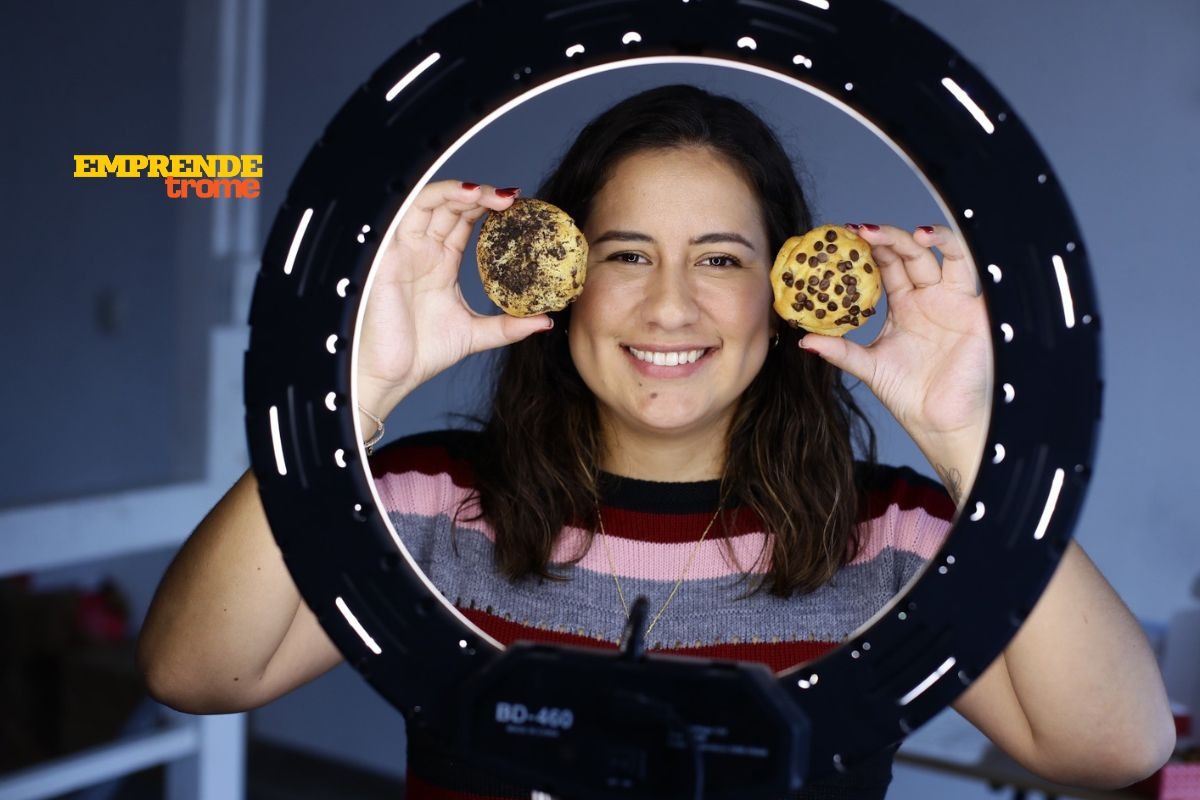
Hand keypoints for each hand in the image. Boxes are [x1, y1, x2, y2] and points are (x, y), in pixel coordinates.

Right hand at [356, 181, 552, 414]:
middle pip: (453, 207)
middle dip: (483, 196)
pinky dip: (439, 195)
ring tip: (495, 196)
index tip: (523, 210)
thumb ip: (509, 326)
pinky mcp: (390, 249)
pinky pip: (411, 209)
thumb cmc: (421, 354)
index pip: (466, 223)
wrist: (390, 374)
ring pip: (434, 202)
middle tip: (514, 199)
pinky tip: (466, 195)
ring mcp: (407, 248)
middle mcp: (423, 251)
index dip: (491, 211)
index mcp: (440, 264)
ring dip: (465, 191)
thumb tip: (546, 322)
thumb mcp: (476, 334)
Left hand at [797, 224, 992, 473]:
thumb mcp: (869, 367)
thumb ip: (840, 351)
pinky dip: (950, 246)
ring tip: (887, 233)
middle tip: (855, 233)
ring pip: (935, 253)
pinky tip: (925, 238)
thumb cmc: (912, 397)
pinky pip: (967, 267)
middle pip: (906, 255)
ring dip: (914, 237)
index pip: (885, 268)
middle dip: (882, 239)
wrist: (943, 423)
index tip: (839, 243)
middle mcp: (927, 298)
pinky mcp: (973, 306)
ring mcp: (951, 299)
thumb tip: (802, 341)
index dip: (865, 253)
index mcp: (903, 307)